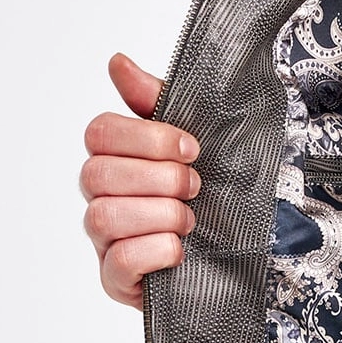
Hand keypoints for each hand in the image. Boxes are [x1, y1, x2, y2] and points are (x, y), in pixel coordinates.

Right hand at [81, 52, 200, 309]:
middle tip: (196, 186)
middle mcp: (101, 197)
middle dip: (159, 178)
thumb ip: (156, 102)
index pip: (99, 133)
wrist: (245, 252)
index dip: (147, 138)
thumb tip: (117, 62)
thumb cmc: (214, 191)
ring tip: (190, 220)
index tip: (192, 149)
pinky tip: (180, 249)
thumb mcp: (195, 141)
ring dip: (160, 214)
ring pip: (104, 217)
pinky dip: (155, 251)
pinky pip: (118, 261)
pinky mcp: (116, 280)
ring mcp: (104, 240)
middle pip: (96, 174)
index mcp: (116, 158)